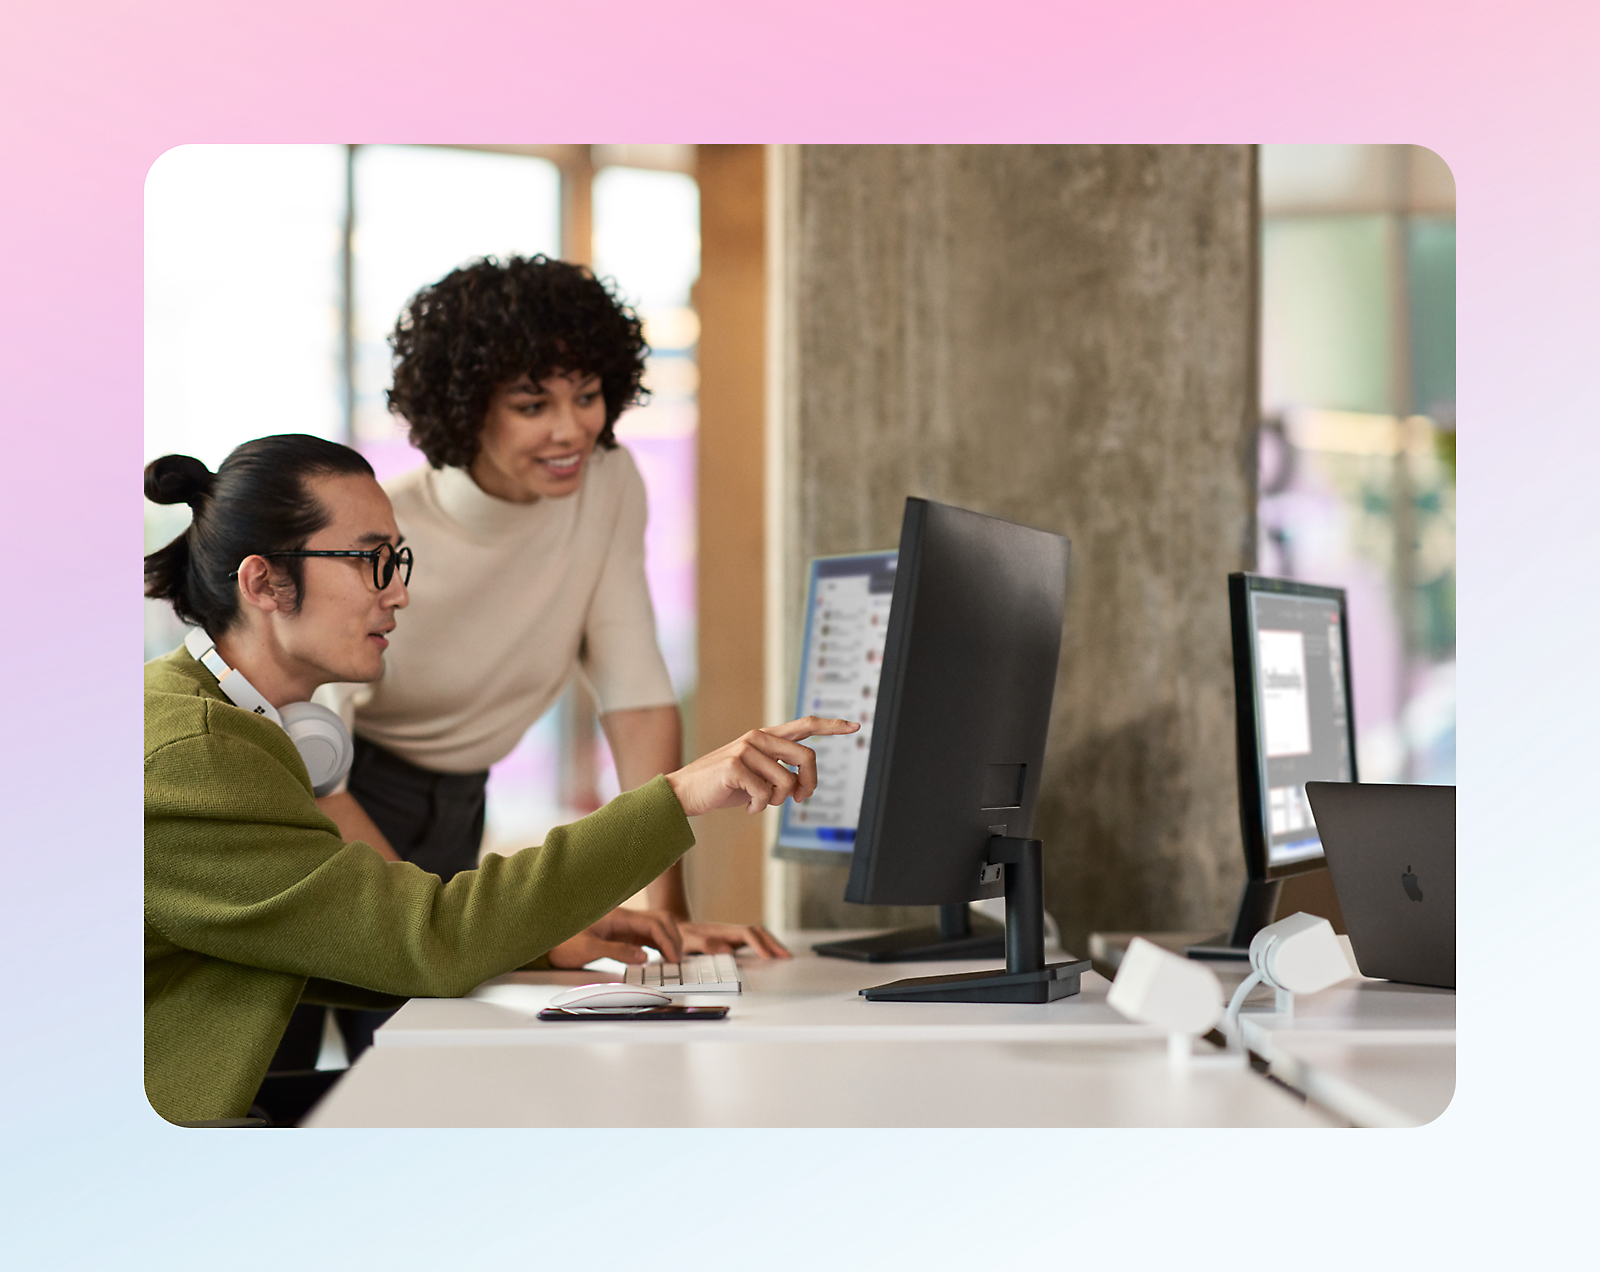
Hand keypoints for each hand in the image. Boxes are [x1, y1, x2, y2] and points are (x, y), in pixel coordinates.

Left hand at [547, 906, 683, 967]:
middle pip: (659, 921)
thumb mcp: (588, 949)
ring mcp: (623, 926)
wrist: (546, 941)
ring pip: (655, 927)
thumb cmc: (562, 942)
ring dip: (668, 939)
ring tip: (674, 958)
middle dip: (674, 937)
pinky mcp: (620, 934)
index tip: (674, 958)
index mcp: (618, 917)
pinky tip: (661, 956)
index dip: (667, 941)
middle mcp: (623, 918)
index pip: (653, 925)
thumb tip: (644, 957)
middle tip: (678, 958)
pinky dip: (659, 944)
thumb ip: (617, 952)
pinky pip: (646, 936)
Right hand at [665, 716, 859, 816]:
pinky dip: (759, 808)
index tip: (856, 726)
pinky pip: (765, 795)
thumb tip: (803, 785)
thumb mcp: (756, 775)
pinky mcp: (734, 766)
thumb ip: (779, 771)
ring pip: (786, 782)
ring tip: (758, 802)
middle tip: (799, 800)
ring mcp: (745, 749)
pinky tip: (745, 806)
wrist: (686, 793)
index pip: (805, 725)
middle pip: (807, 758)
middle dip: (809, 784)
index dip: (832, 726)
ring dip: (777, 801)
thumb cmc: (724, 786)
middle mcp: (758, 737)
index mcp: (766, 736)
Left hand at [680, 921, 791, 959]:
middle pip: (759, 932)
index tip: (767, 957)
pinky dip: (765, 947)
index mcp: (723, 931)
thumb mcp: (689, 939)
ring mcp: (734, 936)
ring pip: (759, 936)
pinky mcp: (734, 941)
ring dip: (772, 945)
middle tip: (787, 957)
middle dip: (774, 943)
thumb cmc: (682, 935)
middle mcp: (732, 932)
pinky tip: (771, 957)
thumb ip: (706, 944)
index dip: (759, 944)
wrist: (678, 929)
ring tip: (785, 957)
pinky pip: (754, 942)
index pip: (747, 934)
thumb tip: (727, 950)